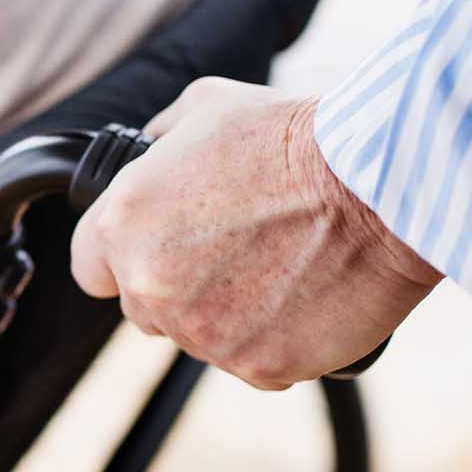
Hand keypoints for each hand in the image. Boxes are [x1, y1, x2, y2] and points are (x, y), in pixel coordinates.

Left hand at [69, 79, 441, 389]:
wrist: (380, 185)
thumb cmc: (297, 137)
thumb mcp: (208, 106)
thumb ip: (160, 138)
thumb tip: (148, 148)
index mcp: (123, 225)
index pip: (91, 269)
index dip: (123, 258)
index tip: (158, 249)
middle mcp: (150, 285)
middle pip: (144, 309)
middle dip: (180, 286)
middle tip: (239, 251)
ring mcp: (203, 333)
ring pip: (200, 339)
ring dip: (230, 315)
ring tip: (283, 265)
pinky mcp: (258, 365)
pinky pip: (255, 363)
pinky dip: (278, 339)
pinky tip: (307, 295)